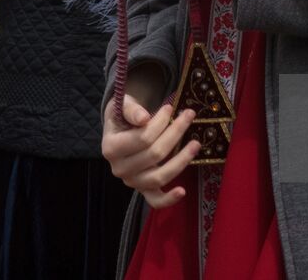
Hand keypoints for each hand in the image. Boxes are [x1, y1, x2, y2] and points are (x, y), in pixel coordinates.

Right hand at [101, 92, 199, 208]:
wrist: (119, 129)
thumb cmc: (122, 116)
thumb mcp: (122, 106)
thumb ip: (131, 110)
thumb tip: (143, 118)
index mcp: (110, 148)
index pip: (142, 138)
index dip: (160, 122)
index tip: (170, 107)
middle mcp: (119, 169)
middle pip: (154, 155)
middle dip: (175, 133)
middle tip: (189, 115)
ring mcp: (132, 182)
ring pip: (159, 177)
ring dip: (181, 160)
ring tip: (196, 143)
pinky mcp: (143, 189)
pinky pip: (155, 200)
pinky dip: (169, 199)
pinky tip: (182, 191)